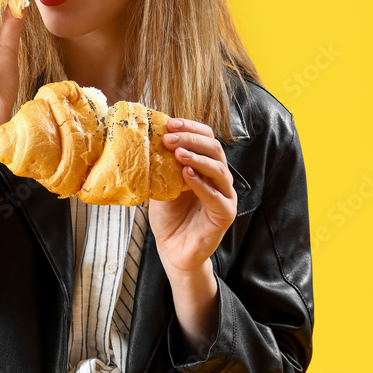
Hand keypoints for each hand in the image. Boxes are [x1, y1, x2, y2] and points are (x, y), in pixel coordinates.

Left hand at [147, 118, 237, 277]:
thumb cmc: (169, 217)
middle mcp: (218, 178)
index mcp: (205, 167)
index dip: (190, 128)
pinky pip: (216, 196)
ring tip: (177, 153)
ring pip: (218, 169)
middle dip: (191, 140)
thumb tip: (146, 139)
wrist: (173, 249)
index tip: (169, 123)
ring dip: (197, 158)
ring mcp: (224, 195)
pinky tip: (186, 176)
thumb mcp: (161, 185)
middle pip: (214, 149)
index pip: (205, 138)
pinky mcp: (225, 214)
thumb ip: (161, 166)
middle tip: (169, 138)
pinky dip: (201, 184)